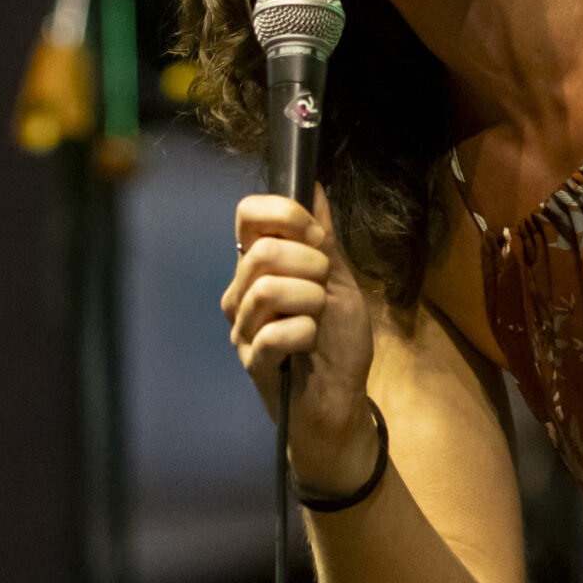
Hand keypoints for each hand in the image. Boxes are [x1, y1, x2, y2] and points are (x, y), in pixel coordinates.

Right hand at [225, 187, 379, 494]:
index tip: (316, 234)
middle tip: (325, 288)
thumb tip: (315, 184)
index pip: (247, 214)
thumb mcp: (341, 280)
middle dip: (311, 264)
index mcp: (260, 265)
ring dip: (311, 300)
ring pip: (267, 289)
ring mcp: (242, 327)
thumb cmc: (337, 339)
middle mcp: (241, 291)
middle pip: (261, 251)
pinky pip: (274, 334)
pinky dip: (306, 333)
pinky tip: (310, 343)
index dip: (283, 213)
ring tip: (319, 318)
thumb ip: (325, 237)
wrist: (339, 397)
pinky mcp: (251, 360)